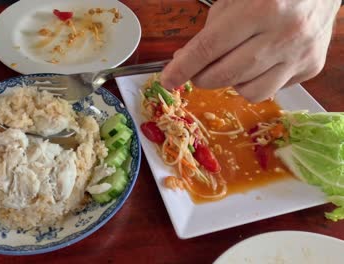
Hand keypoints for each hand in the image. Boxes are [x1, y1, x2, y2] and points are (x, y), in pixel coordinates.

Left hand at [160, 0, 340, 101]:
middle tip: (195, 72)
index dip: (184, 67)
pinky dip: (254, 82)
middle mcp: (283, 34)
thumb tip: (185, 61)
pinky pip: (271, 90)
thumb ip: (210, 31)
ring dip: (230, 82)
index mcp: (260, 9)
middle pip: (227, 74)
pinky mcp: (311, 68)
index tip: (168, 80)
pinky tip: (257, 65)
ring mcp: (300, 54)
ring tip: (233, 62)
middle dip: (201, 78)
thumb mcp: (235, 0)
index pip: (210, 47)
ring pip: (249, 91)